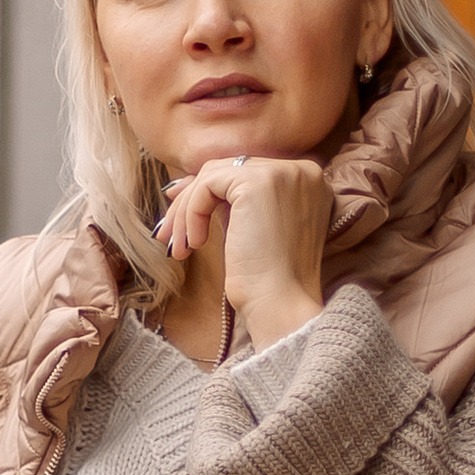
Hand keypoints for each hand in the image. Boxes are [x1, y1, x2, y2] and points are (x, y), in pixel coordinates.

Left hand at [155, 152, 331, 341]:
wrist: (280, 304)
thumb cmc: (268, 281)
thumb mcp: (252, 230)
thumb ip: (231, 203)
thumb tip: (182, 187)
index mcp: (308, 180)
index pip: (246, 172)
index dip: (208, 191)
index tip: (181, 217)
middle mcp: (302, 170)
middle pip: (228, 170)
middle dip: (190, 201)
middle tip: (166, 234)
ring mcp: (283, 172)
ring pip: (213, 175)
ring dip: (187, 212)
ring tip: (179, 248)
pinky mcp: (258, 182)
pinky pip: (207, 185)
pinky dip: (192, 214)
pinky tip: (195, 244)